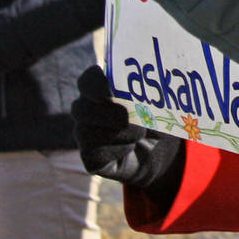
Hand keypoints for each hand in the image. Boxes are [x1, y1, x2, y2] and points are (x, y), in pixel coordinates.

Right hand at [72, 65, 186, 196]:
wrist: (157, 148)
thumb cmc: (153, 117)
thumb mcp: (157, 102)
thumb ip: (151, 91)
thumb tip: (155, 81)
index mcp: (99, 88)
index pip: (87, 80)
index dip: (95, 84)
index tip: (110, 88)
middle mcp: (85, 110)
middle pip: (80, 108)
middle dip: (108, 113)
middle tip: (128, 118)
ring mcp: (84, 134)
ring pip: (86, 133)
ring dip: (119, 134)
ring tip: (139, 134)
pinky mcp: (90, 158)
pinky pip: (96, 155)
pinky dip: (118, 151)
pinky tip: (130, 147)